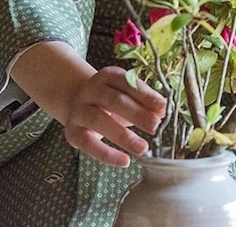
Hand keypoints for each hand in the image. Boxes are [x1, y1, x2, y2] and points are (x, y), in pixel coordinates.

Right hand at [10, 41, 165, 168]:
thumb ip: (144, 101)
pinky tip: (124, 161)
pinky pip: (89, 144)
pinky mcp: (72, 131)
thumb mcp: (126, 95)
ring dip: (123, 135)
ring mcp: (79, 110)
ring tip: (143, 148)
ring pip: (100, 120)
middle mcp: (91, 90)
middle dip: (137, 113)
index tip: (163, 107)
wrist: (75, 102)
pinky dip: (107, 154)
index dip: (146, 95)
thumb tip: (163, 111)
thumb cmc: (109, 100)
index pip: (127, 83)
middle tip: (155, 126)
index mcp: (108, 76)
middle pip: (114, 100)